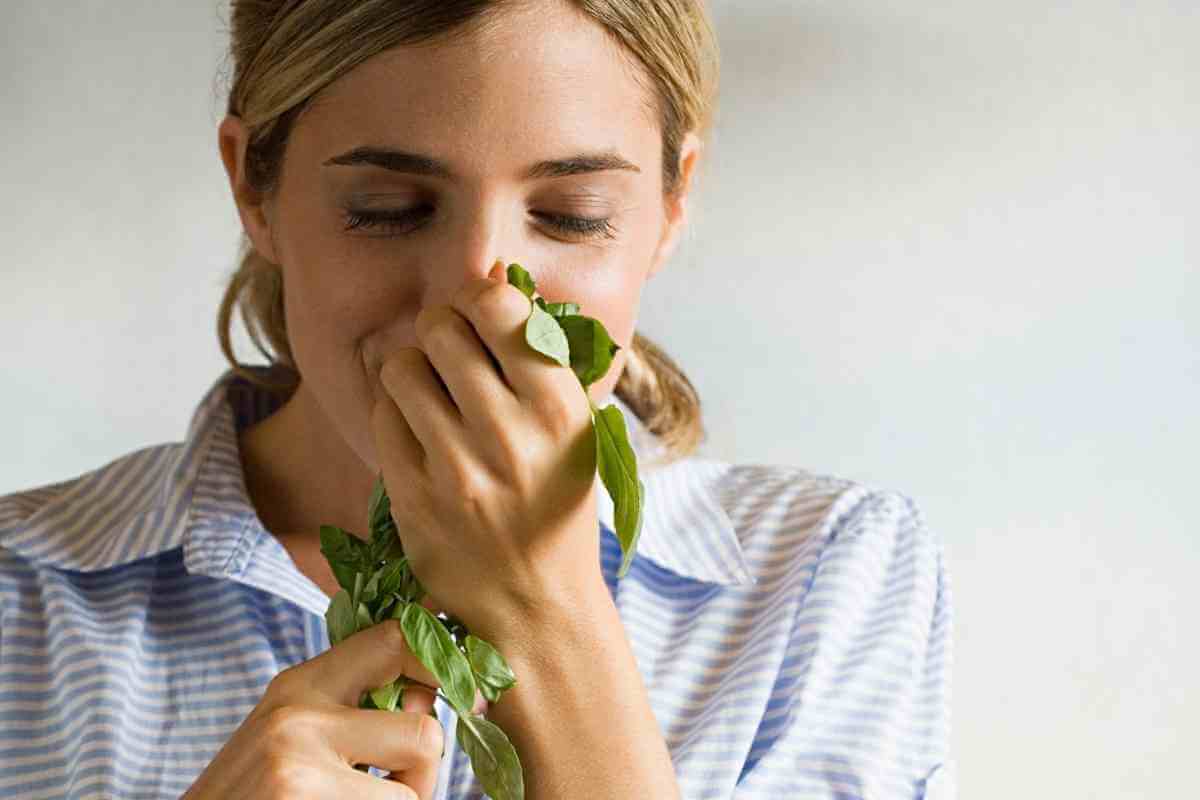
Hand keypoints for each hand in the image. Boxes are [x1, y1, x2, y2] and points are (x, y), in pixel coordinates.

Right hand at [181, 614, 486, 798]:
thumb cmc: (249, 796)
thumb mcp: (288, 736)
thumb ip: (352, 711)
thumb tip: (431, 699)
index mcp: (299, 685)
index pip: (393, 638)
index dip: (442, 661)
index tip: (465, 695)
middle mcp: (298, 714)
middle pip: (423, 730)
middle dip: (422, 774)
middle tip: (392, 791)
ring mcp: (299, 762)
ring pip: (412, 792)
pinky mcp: (302, 799)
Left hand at [368, 259, 603, 644]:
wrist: (536, 604)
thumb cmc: (558, 504)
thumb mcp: (575, 431)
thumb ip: (540, 359)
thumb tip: (491, 279)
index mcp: (559, 407)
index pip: (496, 307)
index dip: (479, 300)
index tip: (480, 317)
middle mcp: (507, 432)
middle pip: (440, 327)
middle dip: (441, 330)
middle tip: (450, 353)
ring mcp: (455, 467)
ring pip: (401, 367)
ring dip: (413, 369)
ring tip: (433, 394)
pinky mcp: (412, 496)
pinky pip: (382, 416)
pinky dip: (396, 413)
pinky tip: (419, 433)